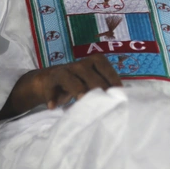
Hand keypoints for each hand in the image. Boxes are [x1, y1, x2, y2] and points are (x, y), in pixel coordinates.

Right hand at [0, 54, 121, 120]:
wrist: (48, 81)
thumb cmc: (78, 83)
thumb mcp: (92, 83)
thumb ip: (104, 87)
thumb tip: (121, 99)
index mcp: (94, 62)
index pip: (105, 67)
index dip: (112, 79)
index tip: (119, 93)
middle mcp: (80, 64)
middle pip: (88, 73)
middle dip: (96, 86)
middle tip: (103, 100)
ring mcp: (64, 70)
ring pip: (70, 77)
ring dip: (76, 88)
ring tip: (81, 99)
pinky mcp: (50, 79)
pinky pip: (50, 87)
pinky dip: (51, 96)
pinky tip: (53, 106)